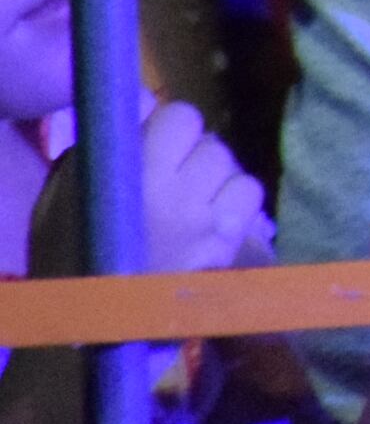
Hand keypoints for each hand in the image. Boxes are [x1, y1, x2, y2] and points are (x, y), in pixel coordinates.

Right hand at [24, 98, 271, 277]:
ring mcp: (207, 221)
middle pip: (211, 143)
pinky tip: (211, 217)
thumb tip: (145, 104)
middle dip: (192, 154)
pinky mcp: (226, 247)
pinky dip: (234, 202)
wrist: (88, 319)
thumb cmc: (68, 252)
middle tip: (171, 177)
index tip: (154, 143)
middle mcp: (179, 192)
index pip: (181, 115)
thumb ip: (107, 147)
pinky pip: (250, 199)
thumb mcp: (66, 192)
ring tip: (191, 200)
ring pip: (234, 168)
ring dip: (215, 179)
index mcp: (136, 173)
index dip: (168, 126)